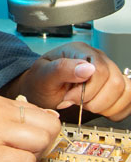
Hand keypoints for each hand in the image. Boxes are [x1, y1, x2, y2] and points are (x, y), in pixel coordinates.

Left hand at [3, 42, 130, 121]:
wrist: (39, 90)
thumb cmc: (41, 81)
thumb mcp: (43, 75)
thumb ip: (62, 69)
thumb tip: (87, 68)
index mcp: (80, 51)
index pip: (100, 69)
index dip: (87, 90)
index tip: (69, 97)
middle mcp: (98, 60)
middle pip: (116, 83)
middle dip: (95, 100)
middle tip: (76, 102)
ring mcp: (108, 73)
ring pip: (126, 91)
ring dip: (105, 105)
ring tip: (86, 104)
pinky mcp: (113, 88)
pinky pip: (128, 100)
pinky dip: (114, 110)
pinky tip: (97, 108)